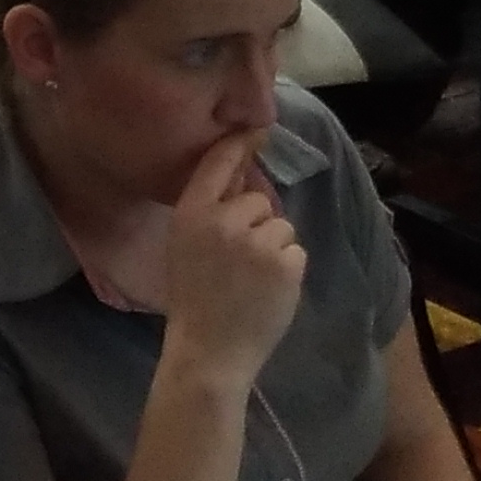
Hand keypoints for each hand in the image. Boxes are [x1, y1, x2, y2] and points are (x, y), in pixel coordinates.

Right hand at [159, 130, 308, 378]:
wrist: (209, 350)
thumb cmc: (193, 299)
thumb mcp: (185, 247)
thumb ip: (209, 213)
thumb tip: (243, 181)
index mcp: (191, 214)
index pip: (218, 165)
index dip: (239, 145)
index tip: (256, 130)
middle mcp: (224, 220)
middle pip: (259, 200)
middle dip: (257, 224)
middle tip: (238, 262)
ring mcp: (257, 242)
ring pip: (281, 226)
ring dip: (274, 248)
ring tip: (252, 280)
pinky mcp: (286, 263)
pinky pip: (295, 251)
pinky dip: (287, 270)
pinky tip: (267, 291)